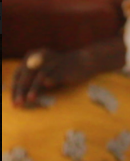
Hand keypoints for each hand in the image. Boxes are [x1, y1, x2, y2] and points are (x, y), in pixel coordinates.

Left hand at [11, 38, 125, 107]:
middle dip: (20, 89)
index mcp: (33, 56)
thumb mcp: (46, 71)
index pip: (19, 73)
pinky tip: (45, 89)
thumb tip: (21, 94)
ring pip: (39, 75)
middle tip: (17, 103)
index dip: (15, 87)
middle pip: (26, 74)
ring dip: (33, 88)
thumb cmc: (63, 68)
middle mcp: (41, 57)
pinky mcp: (64, 68)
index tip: (13, 101)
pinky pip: (55, 75)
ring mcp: (53, 62)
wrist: (85, 61)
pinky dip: (49, 81)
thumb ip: (34, 79)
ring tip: (29, 100)